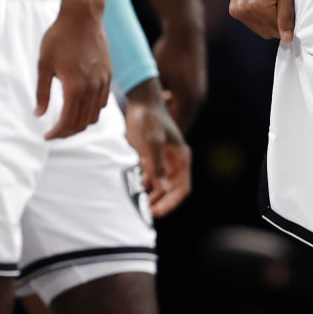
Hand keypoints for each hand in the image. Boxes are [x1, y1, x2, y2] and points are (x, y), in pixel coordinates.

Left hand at [36, 2, 111, 139]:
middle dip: (67, 132)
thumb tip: (39, 114)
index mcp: (75, 87)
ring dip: (81, 123)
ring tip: (67, 122)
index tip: (46, 136)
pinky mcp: (108, 75)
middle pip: (82, 123)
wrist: (83, 17)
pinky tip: (79, 106)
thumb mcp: (44, 64)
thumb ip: (42, 92)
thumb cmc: (60, 38)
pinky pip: (102, 102)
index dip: (57, 133)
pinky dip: (92, 111)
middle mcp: (92, 87)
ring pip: (95, 115)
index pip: (68, 121)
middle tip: (54, 133)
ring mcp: (103, 81)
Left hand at [125, 80, 192, 216]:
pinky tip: (130, 191)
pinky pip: (149, 179)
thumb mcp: (152, 142)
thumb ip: (157, 166)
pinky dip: (142, 187)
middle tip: (143, 213)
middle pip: (171, 191)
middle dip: (159, 203)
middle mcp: (174, 162)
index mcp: (181, 159)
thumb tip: (163, 188)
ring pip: (159, 187)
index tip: (156, 213)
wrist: (140, 100)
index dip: (171, 203)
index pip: (182, 189)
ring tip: (136, 205)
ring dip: (150, 198)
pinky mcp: (150, 157)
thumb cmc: (150, 118)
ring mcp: (162, 160)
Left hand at [152, 25, 207, 128]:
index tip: (148, 142)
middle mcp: (196, 98)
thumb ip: (154, 99)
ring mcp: (198, 91)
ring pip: (181, 111)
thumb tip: (144, 115)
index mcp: (188, 101)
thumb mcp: (157, 79)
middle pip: (180, 121)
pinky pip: (184, 101)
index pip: (178, 129)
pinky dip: (173, 104)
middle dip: (166, 127)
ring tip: (152, 118)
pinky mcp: (196, 83)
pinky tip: (160, 100)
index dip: (164, 136)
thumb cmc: (169, 54)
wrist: (185, 32)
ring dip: (169, 114)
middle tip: (148, 134)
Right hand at [229, 0, 296, 41]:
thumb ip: (287, 15)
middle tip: (281, 1)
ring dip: (268, 19)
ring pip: (259, 28)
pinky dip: (259, 15)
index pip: (278, 31)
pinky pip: (251, 21)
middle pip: (268, 33)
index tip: (290, 9)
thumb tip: (287, 38)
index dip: (287, 23)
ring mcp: (237, 11)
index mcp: (259, 8)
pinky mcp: (234, 8)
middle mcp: (245, 12)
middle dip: (277, 22)